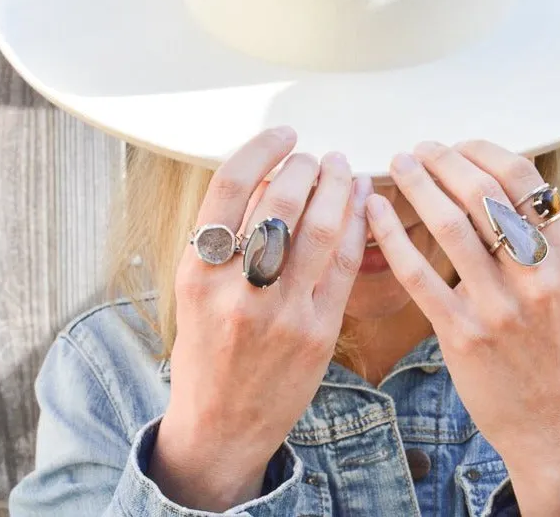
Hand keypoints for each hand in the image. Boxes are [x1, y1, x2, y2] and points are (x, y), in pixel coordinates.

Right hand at [148, 127, 371, 510]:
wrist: (222, 425)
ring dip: (338, 186)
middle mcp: (236, 289)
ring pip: (320, 227)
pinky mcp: (319, 331)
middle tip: (316, 156)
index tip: (283, 134)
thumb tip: (270, 178)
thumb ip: (226, 238)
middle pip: (281, 201)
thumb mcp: (197, 292)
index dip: (261, 149)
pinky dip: (357, 223)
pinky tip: (363, 202)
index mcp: (197, 272)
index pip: (230, 187)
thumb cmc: (207, 350)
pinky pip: (345, 262)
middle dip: (306, 166)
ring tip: (344, 167)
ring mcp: (281, 312)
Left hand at [365, 140, 559, 516]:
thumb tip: (486, 176)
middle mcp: (539, 276)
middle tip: (417, 149)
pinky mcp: (463, 335)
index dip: (481, 151)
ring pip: (450, 225)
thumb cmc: (550, 343)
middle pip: (483, 193)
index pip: (522, 178)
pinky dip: (392, 234)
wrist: (550, 419)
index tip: (454, 146)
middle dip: (443, 160)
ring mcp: (501, 307)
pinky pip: (419, 274)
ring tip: (397, 164)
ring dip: (416, 185)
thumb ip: (536, 235)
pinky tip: (375, 210)